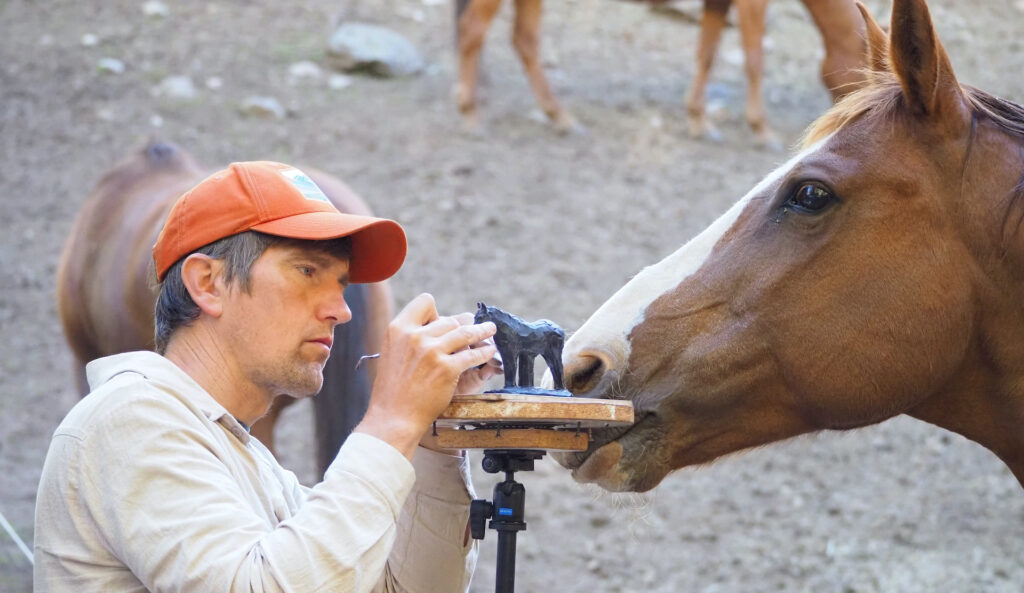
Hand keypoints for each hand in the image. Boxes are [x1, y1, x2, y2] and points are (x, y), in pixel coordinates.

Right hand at [355, 294, 496, 459]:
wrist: (393, 417)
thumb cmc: (393, 389)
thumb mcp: (392, 352)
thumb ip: (410, 337)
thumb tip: (438, 324)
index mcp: (398, 329)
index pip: (425, 302)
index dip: (437, 311)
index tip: (442, 322)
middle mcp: (415, 336)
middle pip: (449, 320)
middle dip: (462, 326)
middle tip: (472, 330)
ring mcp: (432, 351)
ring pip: (465, 333)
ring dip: (482, 331)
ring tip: (490, 329)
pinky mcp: (447, 368)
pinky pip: (472, 355)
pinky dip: (484, 353)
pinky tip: (489, 352)